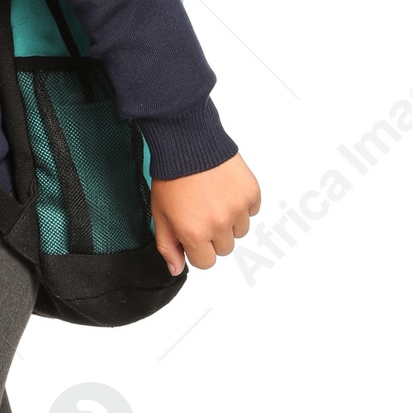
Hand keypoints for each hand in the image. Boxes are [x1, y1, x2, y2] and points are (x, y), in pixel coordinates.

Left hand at [149, 153, 259, 275]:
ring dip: (230, 221)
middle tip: (202, 212)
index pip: (206, 263)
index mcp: (194, 233)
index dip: (197, 248)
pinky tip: (225, 190)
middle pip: (225, 249)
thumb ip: (168, 247)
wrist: (188, 143)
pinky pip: (252, 211)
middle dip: (213, 236)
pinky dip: (241, 204)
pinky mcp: (251, 193)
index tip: (192, 233)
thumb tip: (176, 269)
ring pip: (240, 231)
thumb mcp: (160, 215)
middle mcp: (219, 225)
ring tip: (214, 199)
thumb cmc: (171, 177)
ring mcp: (238, 209)